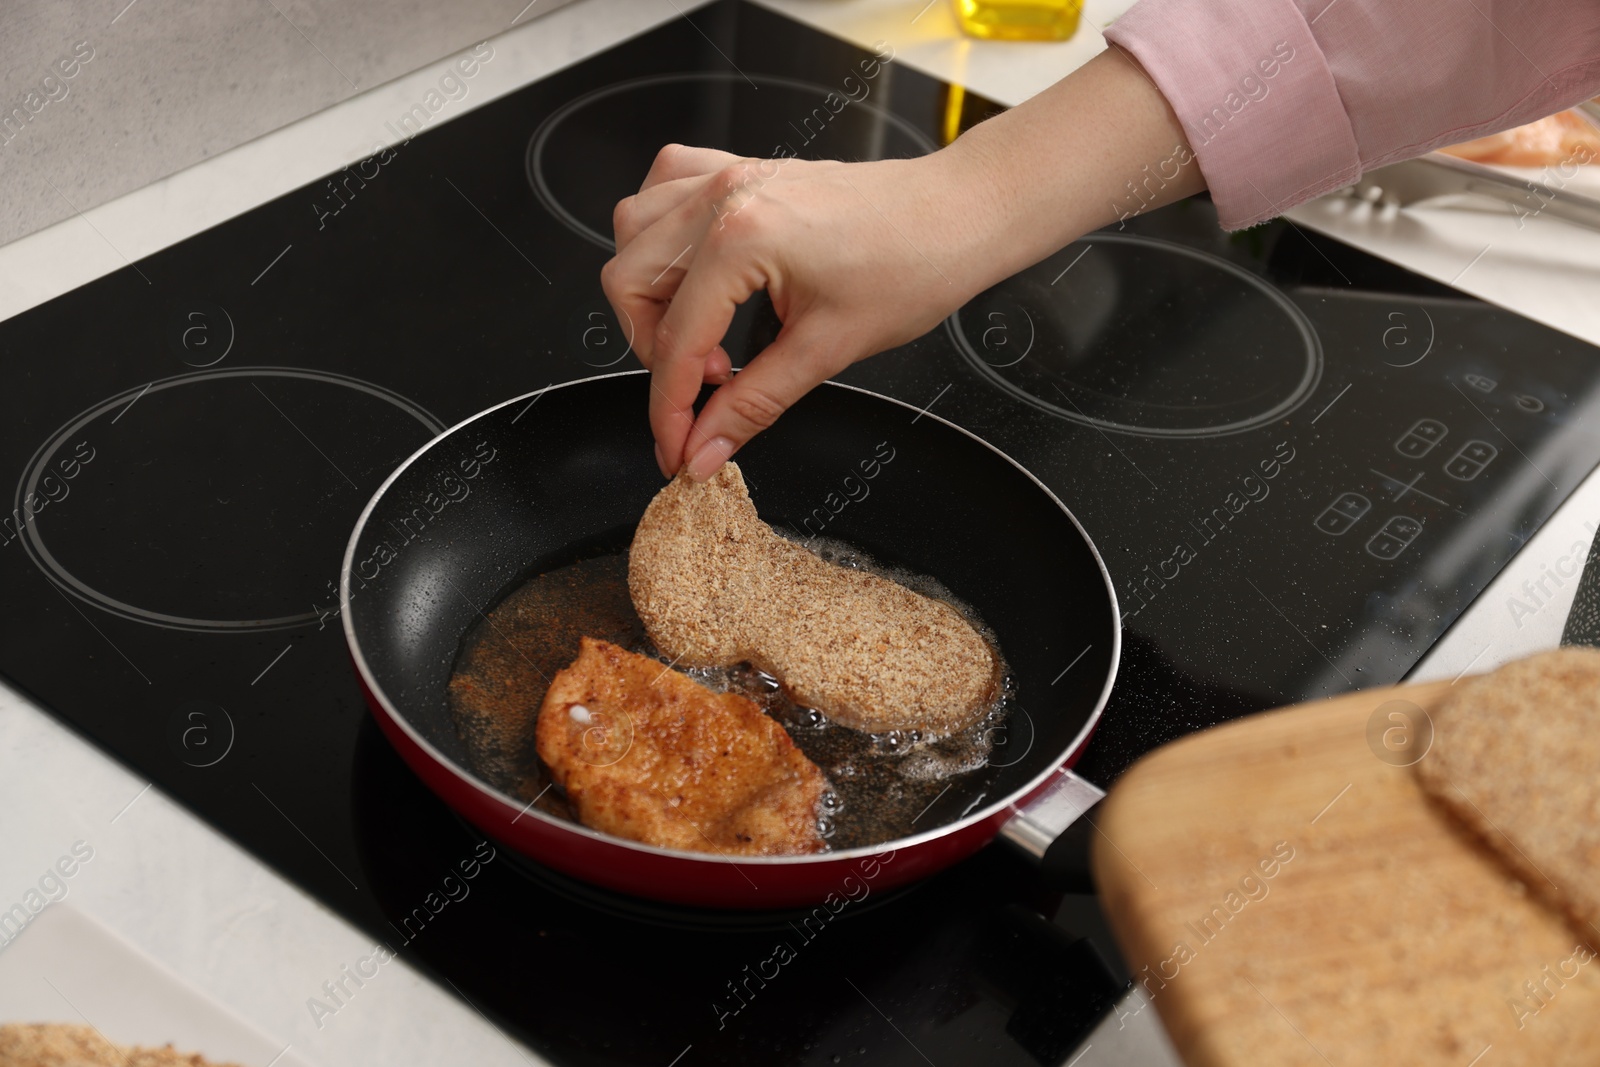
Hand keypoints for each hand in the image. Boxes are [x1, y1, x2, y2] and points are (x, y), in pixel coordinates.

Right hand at [599, 49, 1200, 480]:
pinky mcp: (740, 172)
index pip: (675, 341)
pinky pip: (665, 189)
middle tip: (704, 390)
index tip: (677, 449)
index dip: (670, 410)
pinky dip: (662, 235)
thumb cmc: (913, 266)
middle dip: (655, 352)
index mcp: (741, 238)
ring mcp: (727, 177)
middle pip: (631, 283)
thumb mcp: (826, 351)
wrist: (957, 217)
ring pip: (635, 233)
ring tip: (705, 337)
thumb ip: (751, 404)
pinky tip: (694, 272)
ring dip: (652, 294)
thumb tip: (703, 449)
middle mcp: (722, 198)